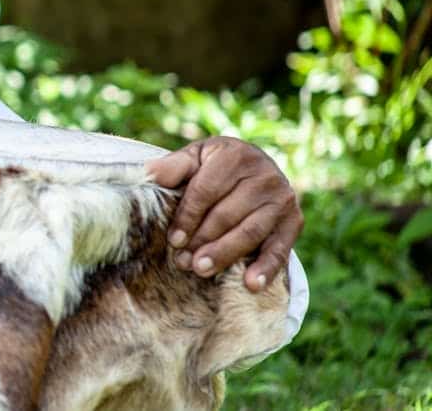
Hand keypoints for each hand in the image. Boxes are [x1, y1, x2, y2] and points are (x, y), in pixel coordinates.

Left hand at [145, 136, 302, 291]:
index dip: (188, 216)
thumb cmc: (215, 166)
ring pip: (250, 232)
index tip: (174, 240)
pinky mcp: (294, 221)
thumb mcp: (195, 158)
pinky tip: (251, 284)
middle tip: (182, 262)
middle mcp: (264, 174)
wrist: (255, 168)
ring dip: (225, 254)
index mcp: (235, 155)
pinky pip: (280, 248)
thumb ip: (173, 167)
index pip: (207, 190)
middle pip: (227, 214)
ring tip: (202, 270)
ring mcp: (282, 198)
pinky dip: (267, 268)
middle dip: (202, 240)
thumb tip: (147, 173)